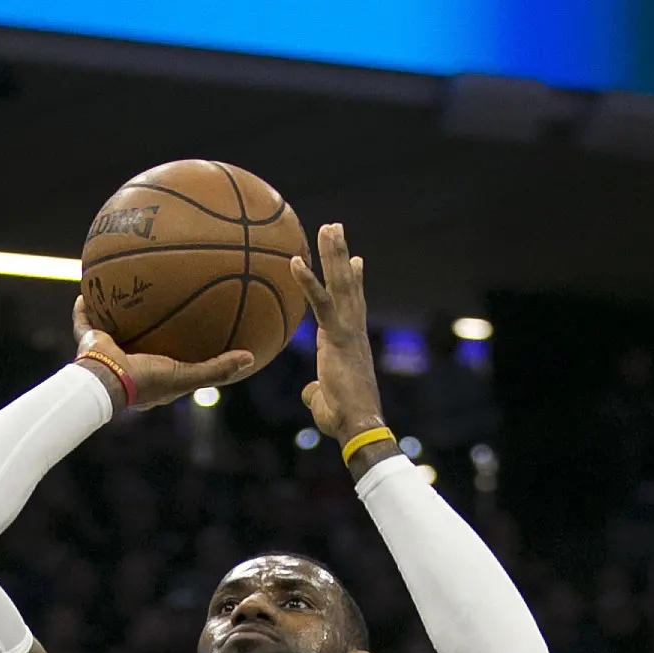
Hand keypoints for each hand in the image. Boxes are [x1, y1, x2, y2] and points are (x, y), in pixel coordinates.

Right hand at [71, 297, 252, 415]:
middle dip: (149, 320)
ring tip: (125, 283)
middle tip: (160, 299)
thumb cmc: (146, 382)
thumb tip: (250, 358)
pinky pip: (85, 318)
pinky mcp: (89, 340)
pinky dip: (85, 305)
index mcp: (151, 372)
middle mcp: (129, 360)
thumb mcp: (187, 376)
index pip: (170, 355)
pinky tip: (89, 284)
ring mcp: (108, 350)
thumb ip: (217, 368)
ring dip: (117, 308)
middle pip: (141, 335)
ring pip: (113, 324)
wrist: (107, 382)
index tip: (195, 324)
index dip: (181, 341)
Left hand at [293, 223, 387, 451]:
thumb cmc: (343, 420)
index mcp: (349, 342)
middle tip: (335, 228)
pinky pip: (319, 304)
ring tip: (329, 226)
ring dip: (333, 253)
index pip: (352, 304)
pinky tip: (295, 261)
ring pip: (340, 284)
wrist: (358, 425)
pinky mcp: (336, 337)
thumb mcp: (325, 401)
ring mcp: (347, 330)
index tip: (356, 261)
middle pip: (347, 284)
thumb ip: (316, 391)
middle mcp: (352, 330)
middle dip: (341, 255)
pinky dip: (307, 282)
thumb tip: (309, 392)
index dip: (353, 281)